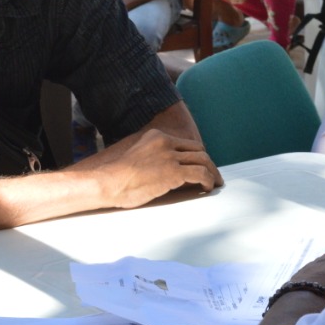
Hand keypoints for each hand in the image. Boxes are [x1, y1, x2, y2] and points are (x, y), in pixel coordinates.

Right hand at [75, 129, 222, 208]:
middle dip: (206, 162)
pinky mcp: (174, 172)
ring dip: (211, 172)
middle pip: (196, 150)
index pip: (184, 143)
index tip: (199, 164)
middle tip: (211, 174)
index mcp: (156, 136)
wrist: (109, 182)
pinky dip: (208, 180)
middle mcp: (166, 142)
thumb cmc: (117, 177)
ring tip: (215, 182)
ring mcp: (171, 156)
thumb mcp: (136, 157)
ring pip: (202, 160)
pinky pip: (200, 174)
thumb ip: (151, 157)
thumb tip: (162, 170)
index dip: (194, 155)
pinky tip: (207, 187)